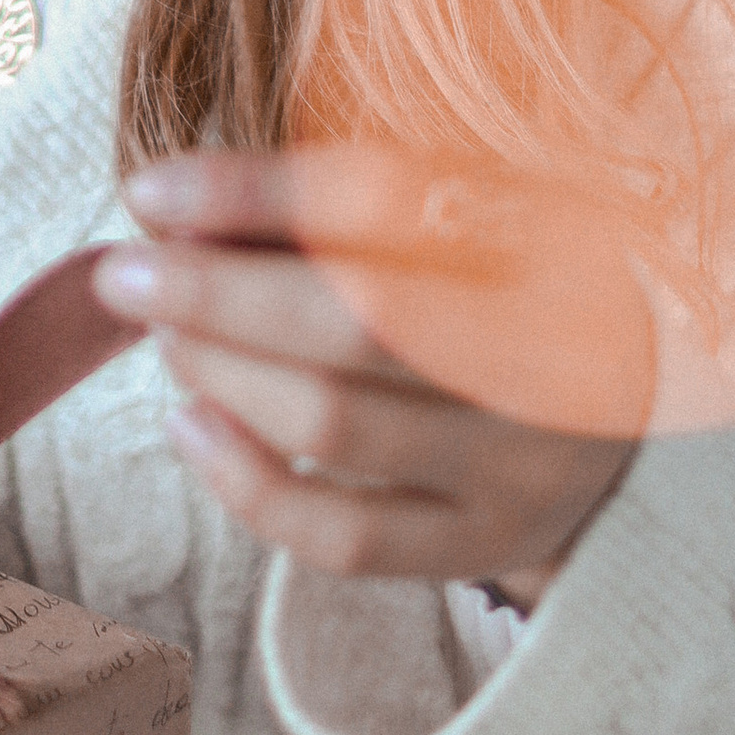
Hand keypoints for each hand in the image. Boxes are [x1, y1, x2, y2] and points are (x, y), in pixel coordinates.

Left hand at [94, 153, 633, 607]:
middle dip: (215, 295)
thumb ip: (323, 209)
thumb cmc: (491, 284)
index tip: (150, 189)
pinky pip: (344, 535)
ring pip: (336, 424)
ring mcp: (522, 463)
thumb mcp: (447, 216)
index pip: (385, 200)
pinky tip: (187, 425)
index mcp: (547, 232)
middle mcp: (550, 349)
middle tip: (124, 275)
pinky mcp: (482, 544)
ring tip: (167, 338)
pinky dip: (245, 482)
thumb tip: (167, 206)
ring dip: (222, 374)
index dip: (254, 193)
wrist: (610, 414)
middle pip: (355, 322)